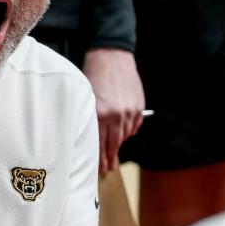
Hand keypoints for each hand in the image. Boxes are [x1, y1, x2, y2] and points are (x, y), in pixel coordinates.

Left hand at [82, 48, 144, 175]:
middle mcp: (115, 115)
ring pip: (124, 136)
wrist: (111, 55)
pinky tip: (122, 131)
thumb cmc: (93, 75)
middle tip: (107, 169)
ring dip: (118, 144)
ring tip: (113, 152)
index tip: (98, 170)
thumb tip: (94, 142)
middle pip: (113, 145)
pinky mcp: (139, 107)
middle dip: (109, 159)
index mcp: (98, 114)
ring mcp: (129, 111)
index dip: (99, 160)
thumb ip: (91, 120)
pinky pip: (134, 126)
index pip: (98, 145)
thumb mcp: (85, 99)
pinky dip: (128, 130)